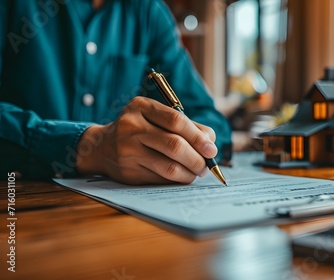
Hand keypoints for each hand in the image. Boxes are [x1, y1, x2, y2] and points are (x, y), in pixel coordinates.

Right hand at [76, 97, 217, 184]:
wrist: (101, 147)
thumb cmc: (139, 129)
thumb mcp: (155, 117)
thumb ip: (184, 125)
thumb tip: (210, 141)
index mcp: (141, 107)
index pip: (176, 121)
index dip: (198, 136)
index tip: (211, 148)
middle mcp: (131, 127)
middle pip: (174, 145)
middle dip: (197, 158)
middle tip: (207, 165)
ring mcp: (128, 151)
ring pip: (169, 167)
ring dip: (190, 172)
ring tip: (198, 172)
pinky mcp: (128, 172)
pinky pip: (161, 179)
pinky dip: (177, 179)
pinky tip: (183, 176)